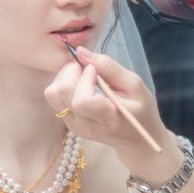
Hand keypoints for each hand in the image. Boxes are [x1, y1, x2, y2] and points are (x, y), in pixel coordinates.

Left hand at [45, 47, 178, 174]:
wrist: (136, 140)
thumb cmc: (141, 111)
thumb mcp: (135, 85)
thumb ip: (109, 67)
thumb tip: (81, 52)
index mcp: (107, 119)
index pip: (81, 100)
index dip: (84, 79)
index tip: (95, 70)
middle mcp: (85, 125)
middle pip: (61, 92)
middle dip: (71, 71)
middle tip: (88, 67)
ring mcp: (74, 126)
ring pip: (52, 94)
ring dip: (64, 77)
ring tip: (83, 75)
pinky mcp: (68, 123)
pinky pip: (54, 98)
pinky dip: (64, 85)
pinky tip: (81, 85)